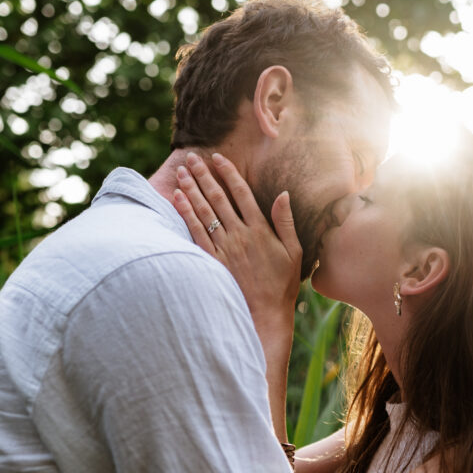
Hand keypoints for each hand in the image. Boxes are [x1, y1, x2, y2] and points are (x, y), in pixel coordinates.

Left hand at [173, 152, 301, 335]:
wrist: (265, 314)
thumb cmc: (281, 285)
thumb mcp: (294, 252)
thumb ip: (285, 221)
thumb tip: (282, 193)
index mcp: (260, 230)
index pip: (241, 193)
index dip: (228, 173)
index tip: (217, 158)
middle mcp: (239, 235)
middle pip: (218, 198)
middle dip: (203, 175)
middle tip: (191, 158)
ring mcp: (224, 248)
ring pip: (204, 211)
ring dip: (191, 189)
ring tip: (181, 171)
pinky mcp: (212, 261)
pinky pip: (195, 232)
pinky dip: (186, 213)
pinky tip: (178, 198)